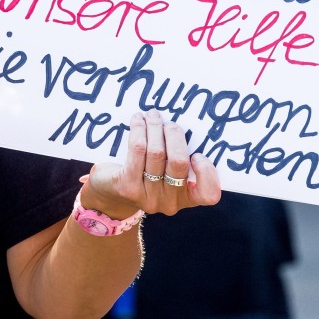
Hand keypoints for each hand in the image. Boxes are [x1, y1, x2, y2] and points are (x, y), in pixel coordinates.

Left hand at [83, 111, 220, 217]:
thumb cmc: (146, 173)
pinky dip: (139, 130)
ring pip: (156, 152)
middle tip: (169, 123)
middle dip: (175, 135)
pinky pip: (137, 150)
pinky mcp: (128, 187)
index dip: (207, 173)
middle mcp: (170, 202)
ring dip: (155, 127)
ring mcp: (148, 197)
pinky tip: (138, 120)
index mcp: (187, 198)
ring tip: (152, 115)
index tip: (198, 155)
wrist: (111, 191)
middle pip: (179, 162)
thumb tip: (183, 125)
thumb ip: (179, 156)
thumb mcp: (168, 171)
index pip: (208, 194)